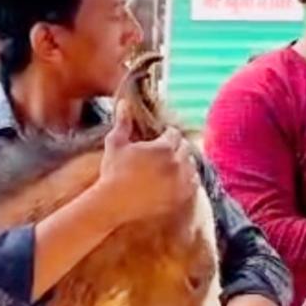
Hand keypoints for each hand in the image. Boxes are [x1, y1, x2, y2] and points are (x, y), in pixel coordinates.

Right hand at [96, 102, 197, 224]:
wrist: (113, 203)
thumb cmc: (112, 172)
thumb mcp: (115, 143)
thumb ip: (123, 122)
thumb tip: (124, 102)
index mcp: (164, 148)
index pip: (175, 134)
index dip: (167, 135)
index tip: (160, 140)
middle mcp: (177, 163)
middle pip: (186, 148)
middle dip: (177, 148)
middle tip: (166, 153)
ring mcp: (181, 182)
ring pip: (192, 166)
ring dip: (184, 164)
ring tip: (173, 166)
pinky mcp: (181, 197)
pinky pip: (194, 184)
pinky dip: (188, 181)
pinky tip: (178, 181)